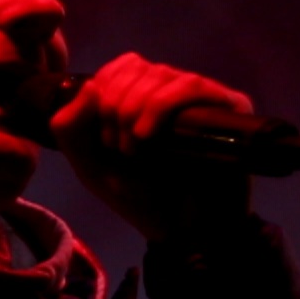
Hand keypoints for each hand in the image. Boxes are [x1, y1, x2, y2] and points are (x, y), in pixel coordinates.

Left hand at [51, 52, 256, 243]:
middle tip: (116, 147)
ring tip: (131, 149)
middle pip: (137, 67)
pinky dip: (159, 105)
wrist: (184, 232)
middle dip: (115, 105)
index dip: (103, 92)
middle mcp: (173, 90)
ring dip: (134, 108)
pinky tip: (145, 134)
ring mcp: (202, 96)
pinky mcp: (229, 105)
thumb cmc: (141, 199)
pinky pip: (191, 86)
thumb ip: (70, 129)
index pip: (120, 66)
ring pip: (161, 74)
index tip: (102, 136)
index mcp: (143, 95)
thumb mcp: (90, 166)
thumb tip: (89, 86)